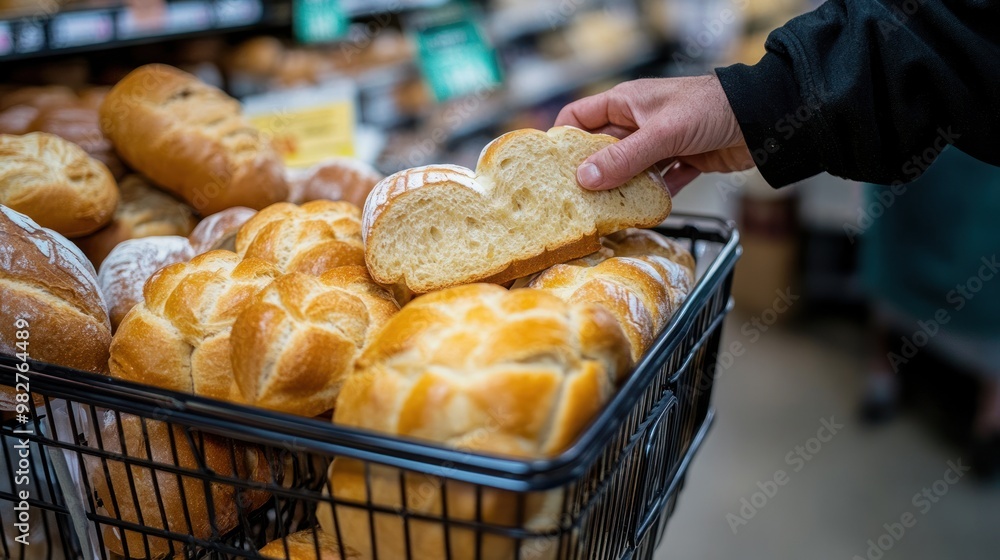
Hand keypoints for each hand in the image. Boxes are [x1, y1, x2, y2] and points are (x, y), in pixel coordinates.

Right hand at [555, 75, 753, 194]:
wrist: (763, 118)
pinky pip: (658, 182)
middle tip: (572, 201)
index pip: (580, 118)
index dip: (561, 139)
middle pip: (602, 149)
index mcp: (626, 102)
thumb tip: (583, 178)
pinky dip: (652, 196)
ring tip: (602, 213)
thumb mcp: (661, 133)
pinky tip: (643, 212)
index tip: (547, 167)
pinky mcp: (682, 161)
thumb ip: (623, 158)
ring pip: (629, 170)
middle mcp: (639, 122)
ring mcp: (660, 143)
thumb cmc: (712, 108)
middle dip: (589, 173)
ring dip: (620, 189)